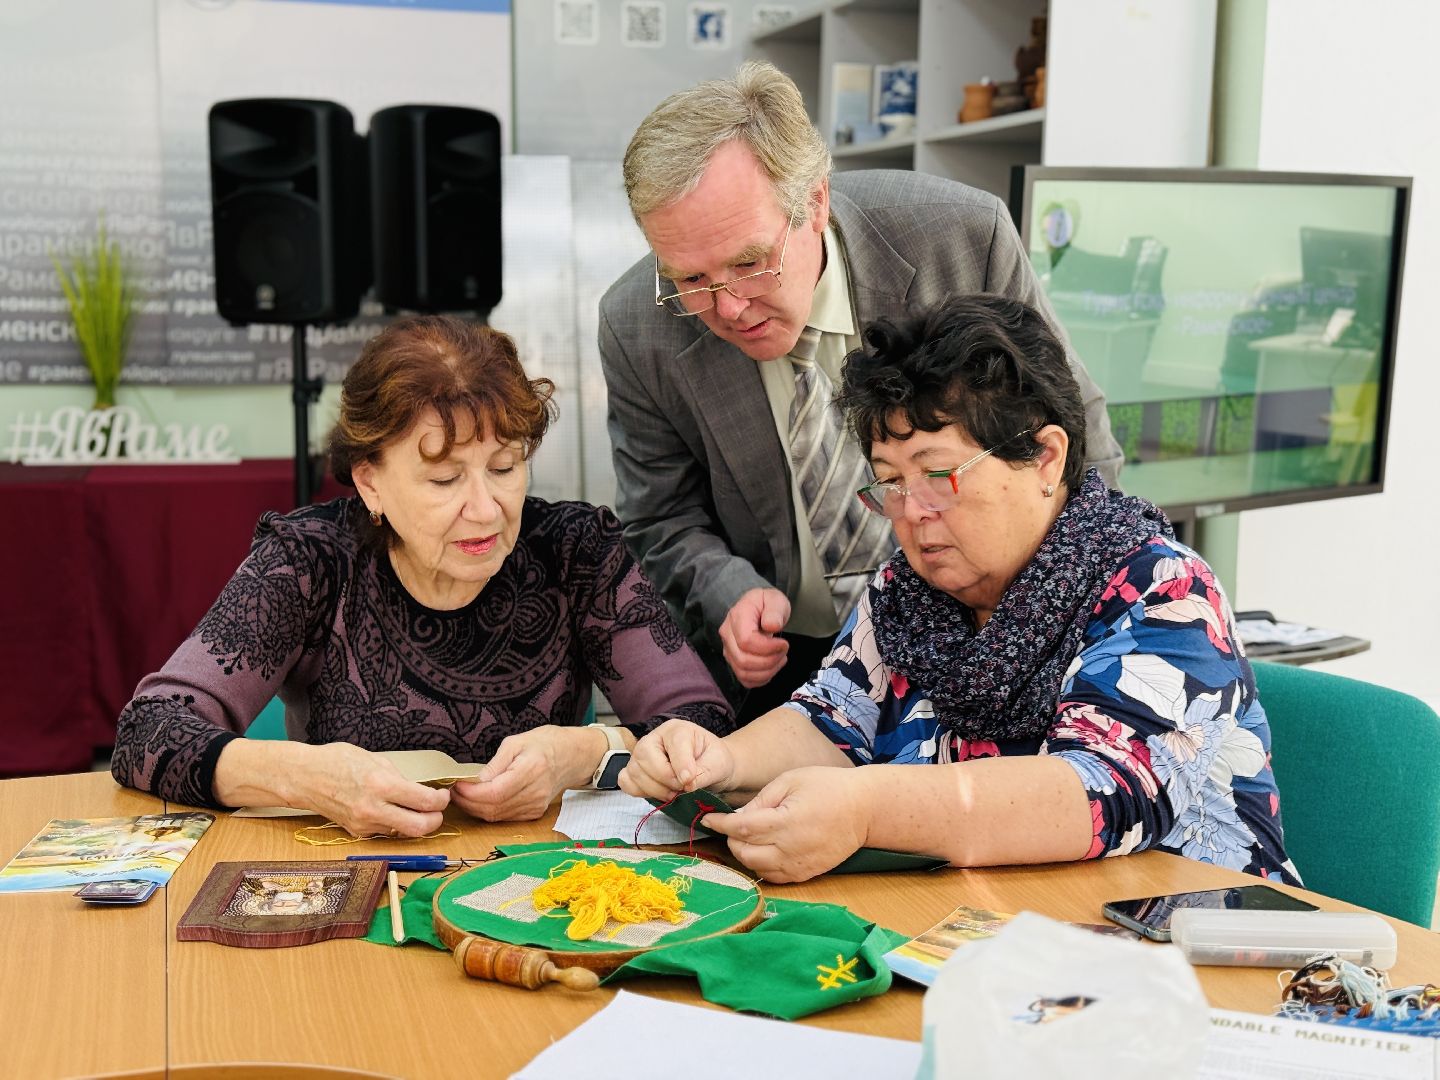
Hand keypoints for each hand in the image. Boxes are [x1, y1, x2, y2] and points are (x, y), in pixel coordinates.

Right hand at [302, 743, 450, 838]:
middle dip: (435, 820)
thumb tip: (419, 790)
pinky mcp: (357, 832)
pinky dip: (394, 823)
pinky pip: (385, 831)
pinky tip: (389, 810)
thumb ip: (399, 778)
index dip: (441, 800)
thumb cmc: (337, 762)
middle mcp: (374, 809)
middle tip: (436, 810)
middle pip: (419, 828)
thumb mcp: (376, 760)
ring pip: (403, 832)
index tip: (442, 795)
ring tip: (412, 807)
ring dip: (414, 822)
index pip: (425, 801)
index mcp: (381, 785)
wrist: (304, 778)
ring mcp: (364, 824)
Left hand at [451, 726, 579, 821]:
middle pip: (493, 808)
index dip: (471, 793)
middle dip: (468, 802)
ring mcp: (536, 806)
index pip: (495, 792)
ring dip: (475, 808)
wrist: (572, 756)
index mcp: (531, 770)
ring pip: (496, 816)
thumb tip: (475, 781)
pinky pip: (505, 817)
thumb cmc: (544, 744)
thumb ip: (495, 763)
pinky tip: (479, 800)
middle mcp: (535, 793)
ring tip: (463, 795)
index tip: (457, 784)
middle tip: (453, 791)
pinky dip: (488, 811)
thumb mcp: (516, 742)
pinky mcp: (534, 813)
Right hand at [617, 718, 735, 799]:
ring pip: (634, 771)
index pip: (673, 743)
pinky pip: (626, 781)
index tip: (689, 782)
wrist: (710, 767)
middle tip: (682, 789)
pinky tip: (659, 793)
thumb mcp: (718, 764)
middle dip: (664, 778)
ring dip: (654, 789)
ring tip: (674, 793)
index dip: (680, 765)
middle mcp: (655, 738)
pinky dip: (640, 791)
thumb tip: (687, 784)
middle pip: (645, 755)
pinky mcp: (636, 770)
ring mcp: (642, 754)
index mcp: (677, 730)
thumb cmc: (714, 760)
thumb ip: (704, 772)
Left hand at [705, 766, 869, 882]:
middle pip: (745, 852)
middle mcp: (791, 848)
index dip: (720, 823)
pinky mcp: (807, 874)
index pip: (741, 828)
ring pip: (756, 868)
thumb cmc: (827, 787)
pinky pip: (774, 877)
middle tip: (732, 824)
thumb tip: (737, 816)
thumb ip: (761, 800)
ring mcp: (799, 865)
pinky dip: (762, 865)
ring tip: (748, 836)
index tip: (707, 817)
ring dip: (745, 853)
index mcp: (786, 821)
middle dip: (732, 839)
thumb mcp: (791, 780)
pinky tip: (764, 850)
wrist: (864, 809)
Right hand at [719, 587, 790, 688]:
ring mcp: (728, 650)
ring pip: (743, 672)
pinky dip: (761, 679)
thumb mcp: (775, 599)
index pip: (746, 641)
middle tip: (784, 651)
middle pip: (744, 660)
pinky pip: (744, 679)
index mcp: (737, 617)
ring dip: (767, 671)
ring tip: (780, 659)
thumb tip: (771, 625)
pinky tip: (772, 668)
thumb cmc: (766, 604)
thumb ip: (775, 610)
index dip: (768, 648)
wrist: (756, 608)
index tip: (784, 644)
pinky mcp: (733, 661)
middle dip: (770, 660)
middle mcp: (728, 635)